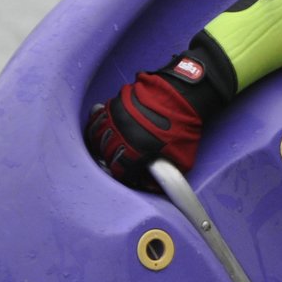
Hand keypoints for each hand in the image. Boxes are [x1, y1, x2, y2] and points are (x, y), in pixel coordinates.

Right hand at [85, 51, 225, 188]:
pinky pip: (98, 118)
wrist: (183, 98)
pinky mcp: (115, 104)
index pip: (118, 170)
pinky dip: (96, 125)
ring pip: (97, 136)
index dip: (123, 174)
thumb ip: (166, 175)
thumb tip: (152, 184)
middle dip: (111, 160)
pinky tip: (101, 130)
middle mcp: (122, 135)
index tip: (127, 174)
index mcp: (136, 151)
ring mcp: (116, 118)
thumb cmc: (184, 128)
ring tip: (105, 148)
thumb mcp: (182, 159)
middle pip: (106, 154)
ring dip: (100, 143)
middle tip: (117, 162)